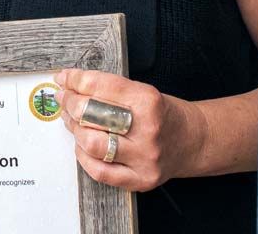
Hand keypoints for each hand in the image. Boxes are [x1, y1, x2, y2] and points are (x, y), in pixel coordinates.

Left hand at [54, 68, 204, 191]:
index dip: (76, 80)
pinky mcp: (140, 179)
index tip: (64, 78)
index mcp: (149, 102)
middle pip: (92, 115)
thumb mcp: (143, 92)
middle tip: (64, 99)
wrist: (193, 141)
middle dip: (71, 104)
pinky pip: (99, 171)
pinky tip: (83, 146)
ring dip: (75, 130)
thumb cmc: (164, 115)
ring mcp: (143, 158)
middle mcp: (147, 130)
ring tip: (74, 122)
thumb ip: (108, 89)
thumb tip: (69, 84)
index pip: (101, 86)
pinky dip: (83, 157)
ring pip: (92, 144)